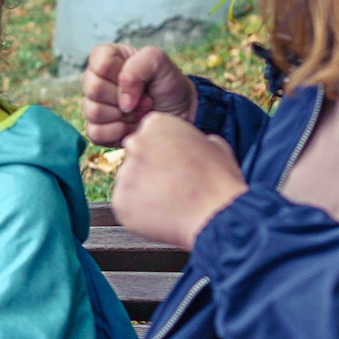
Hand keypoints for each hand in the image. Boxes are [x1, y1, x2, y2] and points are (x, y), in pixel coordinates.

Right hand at [82, 44, 197, 146]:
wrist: (179, 113)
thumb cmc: (168, 84)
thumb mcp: (159, 62)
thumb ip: (137, 68)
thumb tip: (123, 102)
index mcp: (106, 58)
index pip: (99, 64)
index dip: (121, 76)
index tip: (141, 81)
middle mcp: (95, 80)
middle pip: (93, 89)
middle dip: (125, 98)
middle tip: (145, 100)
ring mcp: (93, 105)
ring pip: (93, 112)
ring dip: (124, 116)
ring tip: (141, 112)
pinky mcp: (96, 129)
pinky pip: (96, 133)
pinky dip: (119, 132)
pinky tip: (132, 127)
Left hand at [113, 113, 247, 249]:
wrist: (217, 214)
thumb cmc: (219, 180)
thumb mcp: (214, 145)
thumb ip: (194, 139)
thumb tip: (194, 144)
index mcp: (156, 124)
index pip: (148, 136)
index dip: (162, 153)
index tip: (175, 165)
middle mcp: (134, 143)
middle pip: (134, 156)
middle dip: (148, 170)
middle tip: (170, 185)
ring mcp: (125, 172)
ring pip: (129, 182)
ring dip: (142, 191)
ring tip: (169, 202)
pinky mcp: (119, 200)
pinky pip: (126, 205)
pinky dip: (139, 212)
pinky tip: (161, 214)